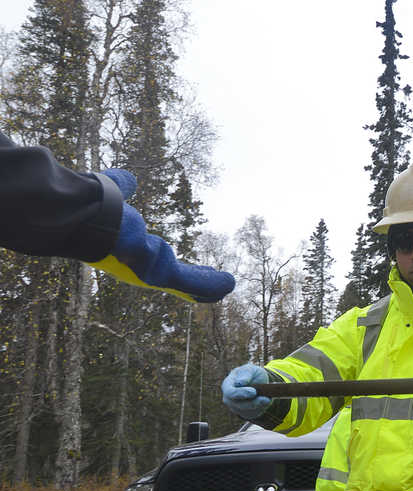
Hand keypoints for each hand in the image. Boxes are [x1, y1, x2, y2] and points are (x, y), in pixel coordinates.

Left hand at [87, 169, 235, 302]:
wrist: (80, 215)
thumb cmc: (88, 206)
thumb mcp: (111, 193)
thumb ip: (120, 188)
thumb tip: (128, 180)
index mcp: (126, 250)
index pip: (155, 260)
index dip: (171, 263)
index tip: (186, 267)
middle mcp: (137, 267)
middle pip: (173, 279)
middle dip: (194, 282)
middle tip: (216, 286)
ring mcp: (148, 273)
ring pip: (184, 281)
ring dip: (205, 284)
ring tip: (229, 285)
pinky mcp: (158, 273)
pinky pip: (191, 282)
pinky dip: (210, 283)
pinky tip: (229, 284)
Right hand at [221, 364, 271, 419]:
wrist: (257, 383)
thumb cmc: (251, 374)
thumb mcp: (251, 369)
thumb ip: (246, 374)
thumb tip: (240, 383)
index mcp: (227, 385)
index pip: (231, 392)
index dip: (242, 393)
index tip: (254, 392)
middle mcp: (228, 399)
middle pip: (239, 405)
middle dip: (253, 403)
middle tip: (266, 399)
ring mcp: (235, 407)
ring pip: (247, 411)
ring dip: (260, 406)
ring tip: (268, 399)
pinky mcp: (244, 413)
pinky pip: (253, 414)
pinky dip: (261, 408)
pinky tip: (266, 401)